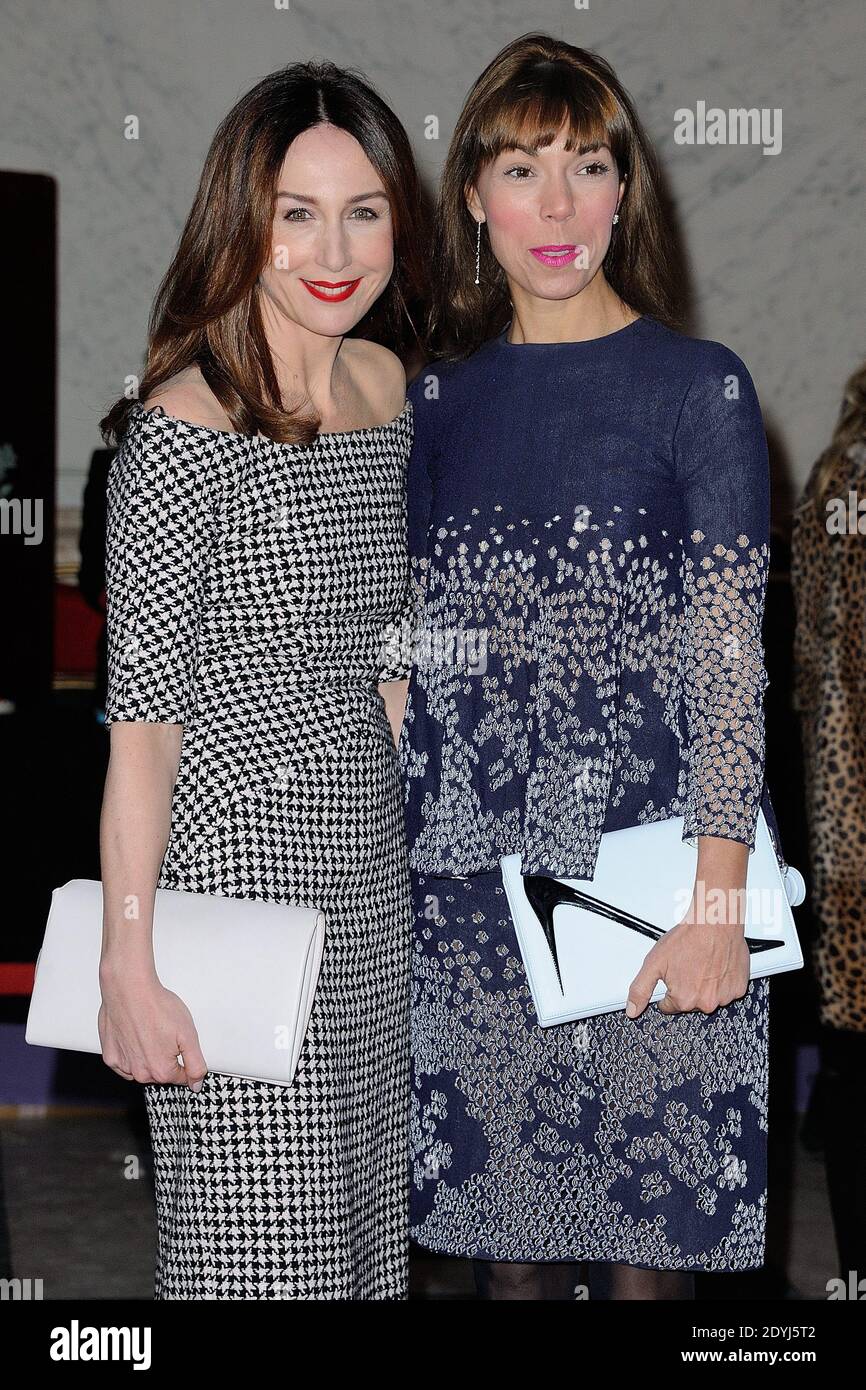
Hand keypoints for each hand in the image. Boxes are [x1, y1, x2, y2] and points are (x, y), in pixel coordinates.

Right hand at [98, 966, 207, 1090]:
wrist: (129, 989)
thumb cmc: (157, 1007)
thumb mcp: (189, 1035)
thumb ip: (195, 1065)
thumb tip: (196, 1084)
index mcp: (161, 1071)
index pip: (181, 1077)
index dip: (185, 1060)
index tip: (180, 1044)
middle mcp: (140, 1074)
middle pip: (160, 1073)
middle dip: (166, 1057)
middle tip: (165, 1033)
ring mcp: (122, 1066)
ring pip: (142, 1068)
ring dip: (147, 1055)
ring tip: (149, 1031)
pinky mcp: (110, 1055)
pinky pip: (124, 1061)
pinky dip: (130, 1051)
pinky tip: (134, 1034)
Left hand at [625, 836, 750, 1017]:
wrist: (715, 922)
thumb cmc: (688, 938)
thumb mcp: (654, 962)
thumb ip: (640, 989)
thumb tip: (632, 1010)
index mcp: (684, 1000)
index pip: (669, 1007)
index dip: (668, 990)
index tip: (672, 976)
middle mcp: (706, 1003)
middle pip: (690, 1002)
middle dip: (686, 987)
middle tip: (688, 966)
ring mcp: (725, 996)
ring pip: (709, 997)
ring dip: (705, 985)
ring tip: (702, 963)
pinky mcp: (739, 988)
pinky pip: (726, 990)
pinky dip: (722, 981)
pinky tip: (716, 965)